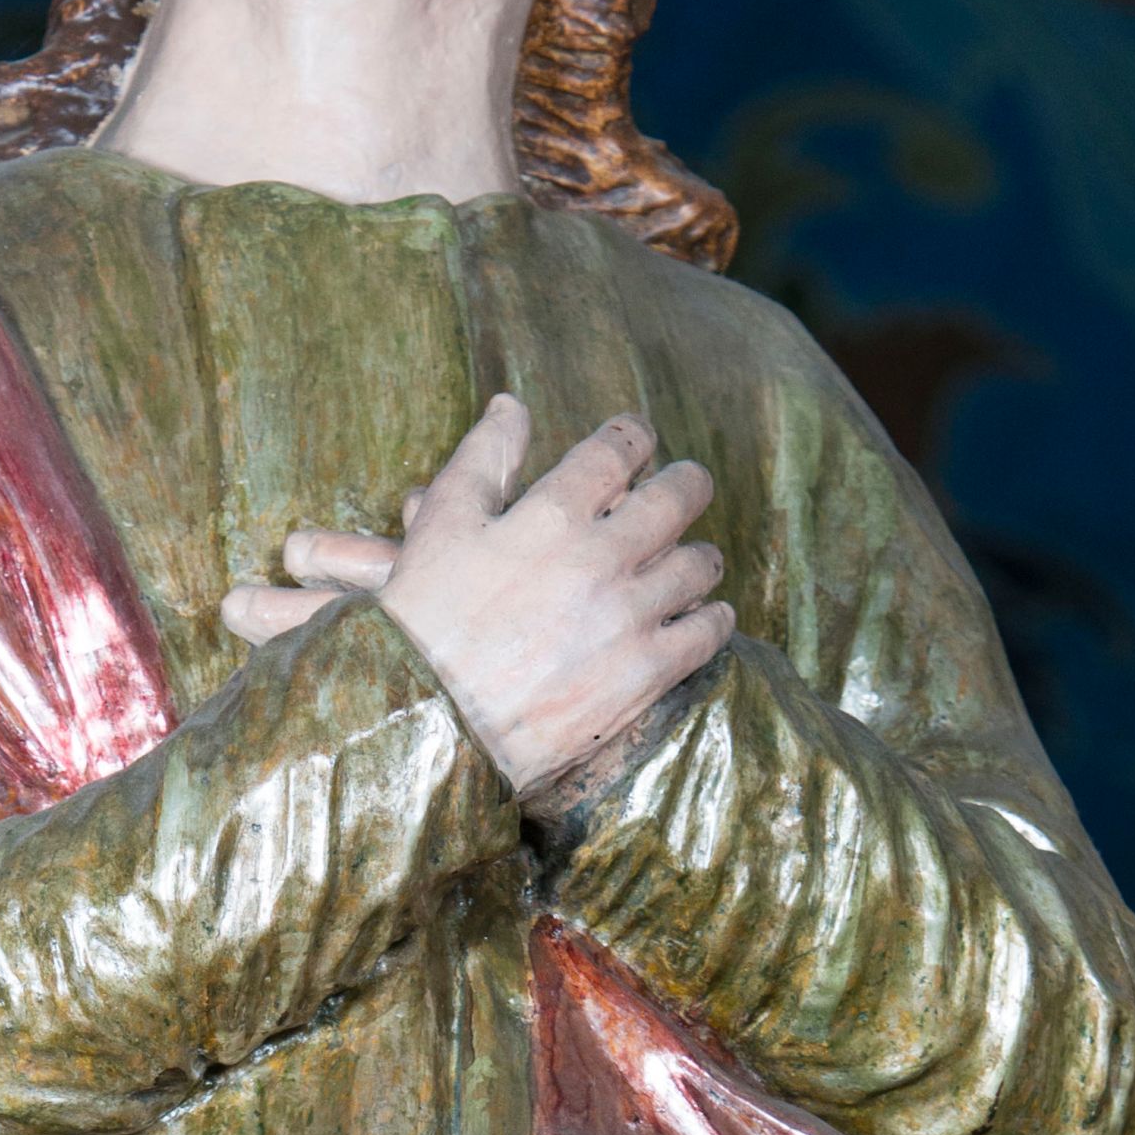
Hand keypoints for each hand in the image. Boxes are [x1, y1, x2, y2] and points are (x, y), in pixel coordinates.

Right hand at [218, 396, 729, 807]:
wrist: (428, 728)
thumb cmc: (421, 628)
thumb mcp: (440, 530)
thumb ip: (482, 461)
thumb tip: (511, 406)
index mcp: (550, 515)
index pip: (616, 450)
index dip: (633, 436)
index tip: (636, 439)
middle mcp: (599, 558)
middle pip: (676, 497)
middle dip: (686, 483)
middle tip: (685, 486)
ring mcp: (627, 617)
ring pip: (698, 565)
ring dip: (698, 556)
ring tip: (691, 561)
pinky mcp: (643, 675)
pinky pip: (706, 634)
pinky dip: (713, 618)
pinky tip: (706, 616)